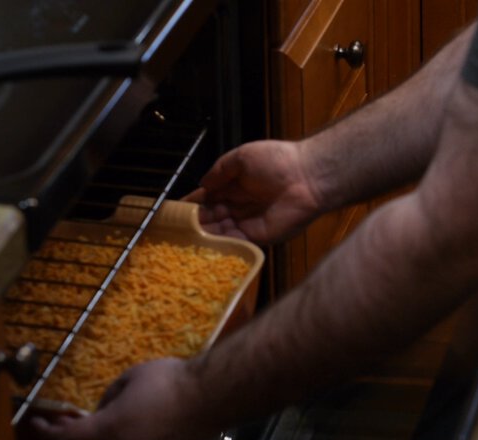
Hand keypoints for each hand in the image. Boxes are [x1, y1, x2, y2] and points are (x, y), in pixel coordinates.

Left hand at [27, 358, 215, 439]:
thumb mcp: (129, 378)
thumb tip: (104, 406)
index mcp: (107, 433)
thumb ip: (109, 396)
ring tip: (86, 424)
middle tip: (56, 425)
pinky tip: (120, 427)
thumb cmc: (172, 382)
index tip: (36, 422)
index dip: (45, 432)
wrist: (213, 395)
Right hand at [184, 140, 321, 243]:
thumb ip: (219, 170)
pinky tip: (201, 244)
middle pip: (210, 217)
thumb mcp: (242, 158)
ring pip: (219, 232)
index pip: (207, 197)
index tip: (172, 211)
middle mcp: (239, 206)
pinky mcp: (257, 237)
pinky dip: (218, 244)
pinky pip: (234, 242)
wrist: (306, 177)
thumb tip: (201, 185)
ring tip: (181, 238)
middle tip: (172, 229)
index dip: (190, 203)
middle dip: (193, 222)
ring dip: (202, 234)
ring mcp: (247, 223)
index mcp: (235, 185)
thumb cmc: (277, 161)